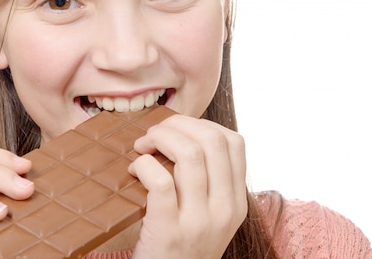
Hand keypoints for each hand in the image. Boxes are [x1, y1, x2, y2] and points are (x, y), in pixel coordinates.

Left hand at [128, 114, 247, 258]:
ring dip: (160, 138)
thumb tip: (181, 133)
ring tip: (142, 146)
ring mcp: (200, 222)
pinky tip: (135, 168)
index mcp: (236, 202)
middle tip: (154, 133)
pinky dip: (144, 165)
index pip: (235, 142)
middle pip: (212, 140)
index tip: (178, 130)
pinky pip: (161, 181)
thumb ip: (206, 182)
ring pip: (190, 154)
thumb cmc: (180, 247)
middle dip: (178, 124)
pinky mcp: (169, 232)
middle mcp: (225, 210)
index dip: (203, 124)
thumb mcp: (208, 217)